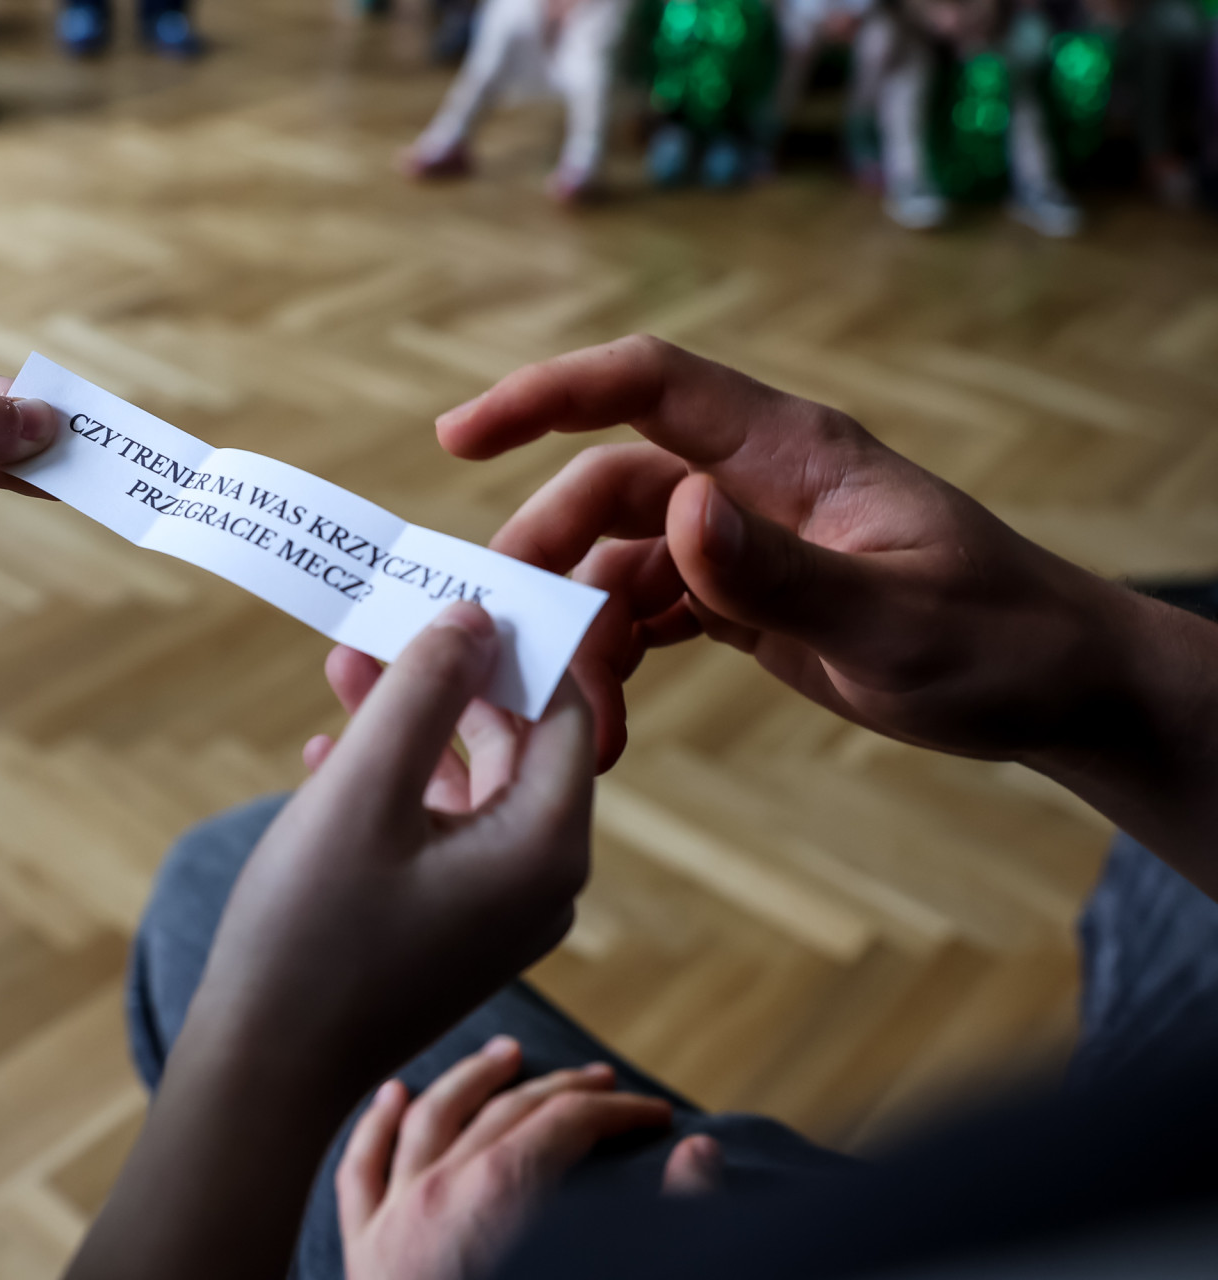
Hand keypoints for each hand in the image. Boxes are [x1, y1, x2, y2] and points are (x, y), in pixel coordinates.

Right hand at [70, 605, 595, 1279]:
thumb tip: (474, 614)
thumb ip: (422, 690)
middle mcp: (540, 877)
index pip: (566, 707)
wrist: (266, 1069)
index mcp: (546, 844)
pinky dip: (392, 783)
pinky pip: (438, 829)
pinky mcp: (450, 925)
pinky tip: (326, 753)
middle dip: (448, 676)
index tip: (464, 581)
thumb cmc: (313, 930)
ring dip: (409, 723)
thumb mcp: (365, 788)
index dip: (519, 638)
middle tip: (388, 616)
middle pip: (514, 741)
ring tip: (342, 670)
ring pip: (467, 782)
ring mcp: (496, 908)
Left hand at [341, 1037, 719, 1279]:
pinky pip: (361, 1169)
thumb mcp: (612, 1270)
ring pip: (427, 1118)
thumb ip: (670, 1225)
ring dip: (470, 1078)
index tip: (661, 1118)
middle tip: (605, 1084)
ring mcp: (390, 1221)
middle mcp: (436, 1192)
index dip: (621, 1112)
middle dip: (563, 1091)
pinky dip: (377, 1124)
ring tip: (505, 1053)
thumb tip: (701, 1158)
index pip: (567, 1122)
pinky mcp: (361, 1255)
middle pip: (506, 1111)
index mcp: (500, 1197)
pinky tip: (394, 1094)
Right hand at [435, 335, 1217, 894]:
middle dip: (547, 555)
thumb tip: (678, 511)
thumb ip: (783, 572)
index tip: (459, 438)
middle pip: (610, 488)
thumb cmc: (1000, 640)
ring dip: (580, 628)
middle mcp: (752, 483)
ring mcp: (743, 541)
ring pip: (617, 559)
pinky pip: (646, 611)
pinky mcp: (741, 598)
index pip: (648, 386)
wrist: (1052, 688)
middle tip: (509, 639)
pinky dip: (614, 658)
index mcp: (790, 453)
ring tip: (574, 714)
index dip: (546, 395)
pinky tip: (607, 717)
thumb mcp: (896, 619)